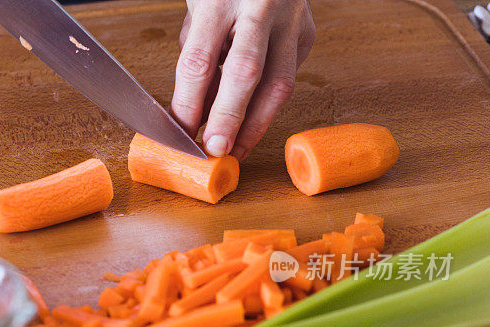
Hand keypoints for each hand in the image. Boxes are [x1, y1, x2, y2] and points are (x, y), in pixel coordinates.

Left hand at [171, 0, 314, 159]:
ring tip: (237, 149)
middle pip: (245, 73)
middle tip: (215, 149)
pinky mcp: (307, 33)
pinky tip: (253, 115)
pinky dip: (267, 101)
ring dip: (256, 124)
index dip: (188, 105)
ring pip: (279, 84)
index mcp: (219, 0)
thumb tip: (195, 116)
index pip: (199, 62)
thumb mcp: (199, 12)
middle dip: (228, 120)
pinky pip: (287, 77)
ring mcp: (291, 19)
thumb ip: (197, 58)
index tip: (181, 134)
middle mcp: (260, 7)